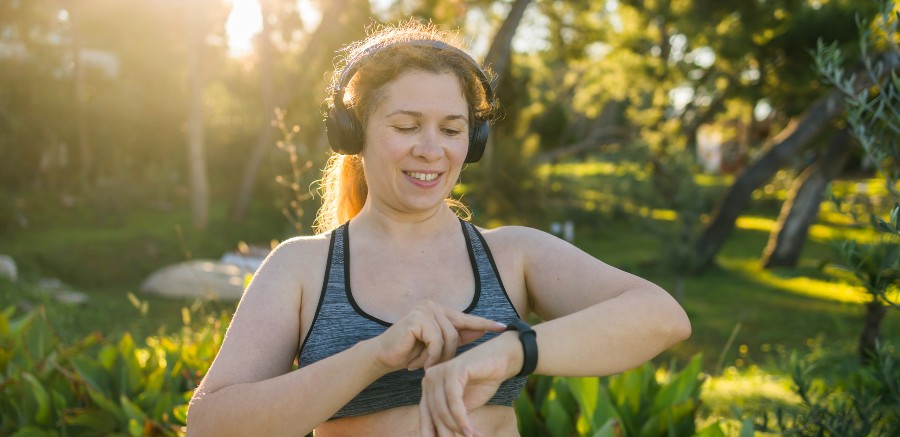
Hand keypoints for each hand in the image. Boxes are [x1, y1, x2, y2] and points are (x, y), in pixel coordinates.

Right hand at [369, 300, 505, 372]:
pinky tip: (417, 362)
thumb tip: (480, 331)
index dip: (485, 324)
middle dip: (447, 354)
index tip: (504, 328)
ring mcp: (425, 310)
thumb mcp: (436, 346)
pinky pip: (436, 342)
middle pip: (457, 333)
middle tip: (430, 366)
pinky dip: (429, 356)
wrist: (382, 357)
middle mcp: (432, 306)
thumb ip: (455, 338)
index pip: (467, 318)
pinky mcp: (418, 319)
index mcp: (439, 310)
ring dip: (436, 357)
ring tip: (422, 364)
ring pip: (448, 339)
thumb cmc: (408, 353)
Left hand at [419, 332, 521, 436]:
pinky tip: (471, 431)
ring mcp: (439, 373)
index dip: (433, 434)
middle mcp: (429, 379)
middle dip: (448, 434)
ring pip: (442, 410)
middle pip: (434, 415)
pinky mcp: (452, 370)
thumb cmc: (482, 382)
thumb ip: (451, 419)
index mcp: (429, 387)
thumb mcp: (463, 406)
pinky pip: (453, 401)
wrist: (502, 359)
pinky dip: (461, 419)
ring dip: (457, 428)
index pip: (425, 417)